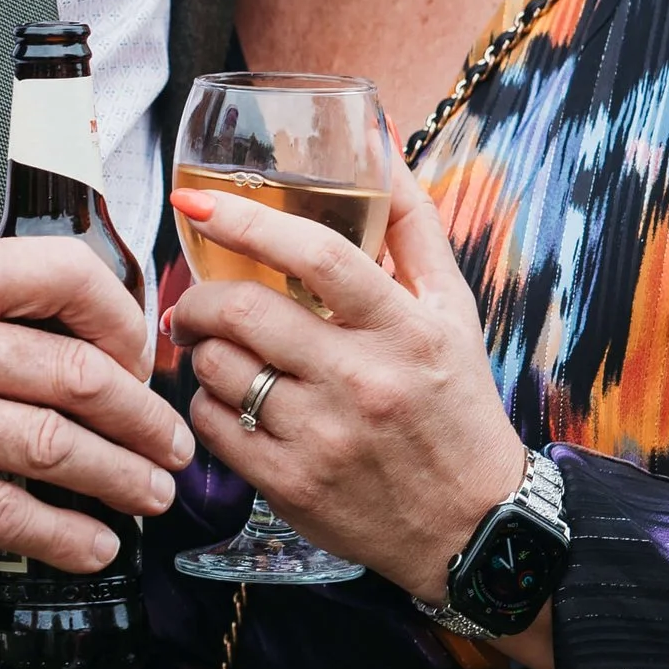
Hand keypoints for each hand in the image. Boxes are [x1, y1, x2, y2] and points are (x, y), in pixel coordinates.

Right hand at [0, 241, 188, 572]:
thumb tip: (51, 331)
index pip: (60, 277)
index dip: (121, 317)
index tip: (140, 352)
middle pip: (77, 374)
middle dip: (144, 416)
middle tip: (173, 442)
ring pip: (52, 446)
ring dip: (119, 477)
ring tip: (151, 496)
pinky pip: (0, 512)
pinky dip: (59, 534)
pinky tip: (91, 546)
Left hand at [170, 162, 535, 636]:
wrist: (472, 526)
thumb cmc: (456, 407)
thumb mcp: (452, 311)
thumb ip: (412, 226)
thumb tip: (378, 142)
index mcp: (404, 329)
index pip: (315, 256)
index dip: (246, 221)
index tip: (198, 202)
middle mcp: (363, 380)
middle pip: (245, 313)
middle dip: (200, 298)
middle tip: (197, 300)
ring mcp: (324, 437)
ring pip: (219, 370)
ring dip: (204, 352)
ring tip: (219, 351)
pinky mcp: (292, 486)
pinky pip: (214, 428)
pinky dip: (207, 405)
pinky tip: (229, 400)